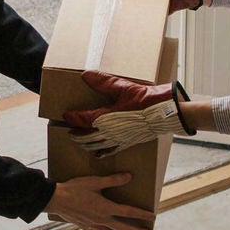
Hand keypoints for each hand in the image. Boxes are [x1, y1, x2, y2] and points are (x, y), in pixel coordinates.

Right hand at [45, 172, 154, 229]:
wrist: (55, 200)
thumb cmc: (74, 189)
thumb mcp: (94, 182)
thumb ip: (113, 180)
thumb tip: (129, 176)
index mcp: (106, 209)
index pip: (129, 213)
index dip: (142, 214)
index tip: (153, 217)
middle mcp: (102, 220)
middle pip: (125, 229)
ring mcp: (93, 225)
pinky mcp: (85, 226)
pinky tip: (105, 229)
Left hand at [62, 72, 192, 154]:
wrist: (165, 114)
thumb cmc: (145, 100)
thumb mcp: (123, 88)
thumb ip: (103, 82)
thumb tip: (86, 75)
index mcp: (106, 117)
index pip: (82, 119)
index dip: (72, 117)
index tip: (65, 115)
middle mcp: (109, 131)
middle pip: (85, 136)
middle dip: (75, 134)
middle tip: (69, 131)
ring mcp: (118, 140)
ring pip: (95, 146)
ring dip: (84, 144)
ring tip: (79, 141)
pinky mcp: (126, 144)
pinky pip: (109, 151)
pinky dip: (99, 153)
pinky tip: (96, 153)